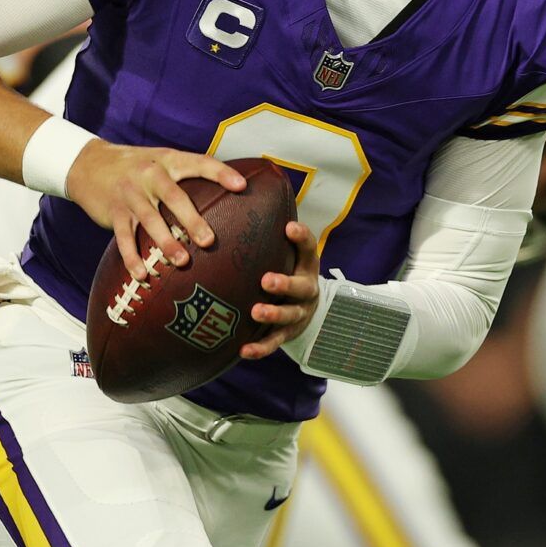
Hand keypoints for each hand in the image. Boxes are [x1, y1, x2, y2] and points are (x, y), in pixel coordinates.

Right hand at [65, 141, 245, 278]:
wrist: (87, 163)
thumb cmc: (134, 165)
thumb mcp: (159, 159)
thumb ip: (185, 174)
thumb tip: (223, 194)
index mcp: (167, 159)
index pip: (199, 163)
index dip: (221, 173)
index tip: (241, 187)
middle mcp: (150, 174)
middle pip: (174, 197)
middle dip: (192, 220)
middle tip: (209, 241)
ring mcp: (130, 193)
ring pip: (150, 219)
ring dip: (165, 242)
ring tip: (181, 262)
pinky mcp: (114, 212)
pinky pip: (124, 237)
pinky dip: (132, 257)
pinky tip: (142, 275)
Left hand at [244, 221, 319, 360]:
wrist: (304, 307)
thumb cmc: (285, 269)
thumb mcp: (284, 252)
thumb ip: (268, 234)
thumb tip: (237, 196)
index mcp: (306, 265)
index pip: (309, 248)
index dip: (301, 238)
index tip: (289, 228)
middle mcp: (307, 289)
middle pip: (302, 287)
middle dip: (285, 284)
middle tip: (266, 280)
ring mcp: (299, 313)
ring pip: (289, 316)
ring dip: (273, 314)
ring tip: (256, 312)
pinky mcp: (287, 334)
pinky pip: (274, 342)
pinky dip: (260, 348)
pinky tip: (244, 350)